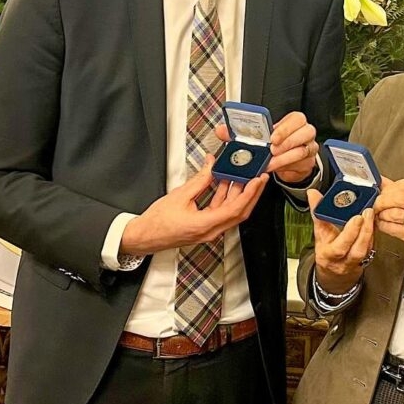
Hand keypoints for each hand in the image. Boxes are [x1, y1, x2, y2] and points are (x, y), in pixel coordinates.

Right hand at [120, 155, 267, 254]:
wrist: (144, 237)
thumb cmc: (157, 222)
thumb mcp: (180, 196)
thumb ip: (200, 181)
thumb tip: (212, 167)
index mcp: (205, 225)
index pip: (236, 208)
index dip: (250, 193)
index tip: (258, 181)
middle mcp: (211, 231)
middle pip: (239, 211)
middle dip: (251, 193)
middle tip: (258, 177)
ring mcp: (209, 231)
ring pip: (231, 211)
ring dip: (237, 194)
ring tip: (242, 176)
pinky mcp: (205, 228)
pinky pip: (221, 212)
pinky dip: (225, 198)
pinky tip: (224, 184)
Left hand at [267, 111, 319, 184]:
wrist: (284, 160)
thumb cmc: (278, 143)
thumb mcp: (272, 134)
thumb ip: (268, 134)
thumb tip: (257, 138)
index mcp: (298, 121)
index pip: (297, 119)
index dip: (285, 129)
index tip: (273, 139)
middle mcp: (308, 133)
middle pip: (306, 133)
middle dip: (287, 143)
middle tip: (272, 150)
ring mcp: (311, 148)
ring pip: (302, 152)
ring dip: (284, 158)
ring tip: (271, 162)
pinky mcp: (309, 163)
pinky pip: (300, 165)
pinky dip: (285, 167)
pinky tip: (276, 167)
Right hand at [307, 189, 374, 293]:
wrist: (334, 273)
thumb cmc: (327, 250)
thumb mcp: (319, 233)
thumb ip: (317, 212)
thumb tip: (313, 194)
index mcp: (328, 255)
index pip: (338, 247)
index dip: (349, 234)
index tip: (356, 218)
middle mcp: (342, 261)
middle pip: (355, 250)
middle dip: (363, 230)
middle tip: (367, 212)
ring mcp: (356, 262)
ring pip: (365, 250)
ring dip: (370, 231)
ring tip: (371, 214)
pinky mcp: (366, 259)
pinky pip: (371, 248)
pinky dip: (372, 234)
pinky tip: (373, 222)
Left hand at [374, 178, 403, 293]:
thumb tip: (384, 182)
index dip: (389, 188)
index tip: (383, 192)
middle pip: (398, 197)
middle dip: (382, 200)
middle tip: (377, 204)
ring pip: (394, 212)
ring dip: (381, 214)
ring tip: (380, 215)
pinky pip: (393, 228)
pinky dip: (384, 225)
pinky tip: (383, 224)